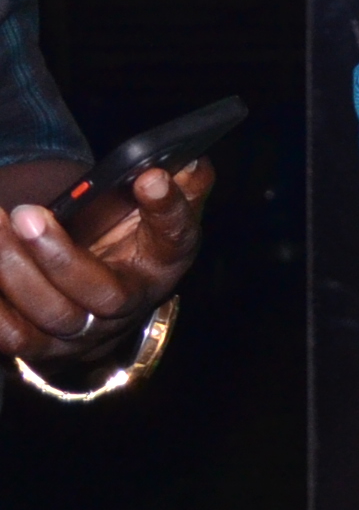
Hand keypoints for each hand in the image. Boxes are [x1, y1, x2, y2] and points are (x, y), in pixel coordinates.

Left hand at [0, 162, 211, 365]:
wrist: (90, 295)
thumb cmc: (121, 239)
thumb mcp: (148, 209)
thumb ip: (174, 185)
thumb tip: (190, 161)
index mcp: (162, 262)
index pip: (175, 238)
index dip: (166, 211)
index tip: (149, 177)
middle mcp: (127, 305)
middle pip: (102, 293)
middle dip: (60, 255)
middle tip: (27, 214)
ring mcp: (84, 333)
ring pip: (51, 313)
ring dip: (14, 270)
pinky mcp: (40, 348)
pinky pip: (11, 338)